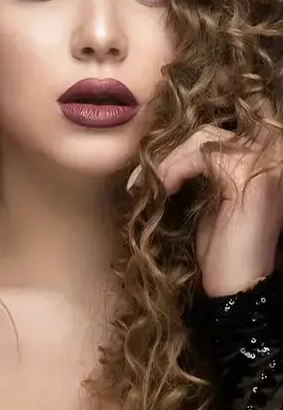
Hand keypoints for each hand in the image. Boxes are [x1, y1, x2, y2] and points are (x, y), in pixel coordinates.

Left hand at [146, 101, 282, 295]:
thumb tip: (162, 145)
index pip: (220, 124)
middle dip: (167, 152)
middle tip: (139, 180)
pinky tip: (163, 191)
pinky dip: (173, 170)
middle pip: (207, 130)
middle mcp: (274, 151)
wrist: (236, 285)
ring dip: (165, 163)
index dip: (182, 136)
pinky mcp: (252, 176)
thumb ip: (199, 165)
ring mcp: (268, 161)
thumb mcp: (206, 195)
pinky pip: (202, 156)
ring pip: (202, 140)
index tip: (151, 157)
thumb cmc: (220, 245)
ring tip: (145, 188)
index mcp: (264, 153)